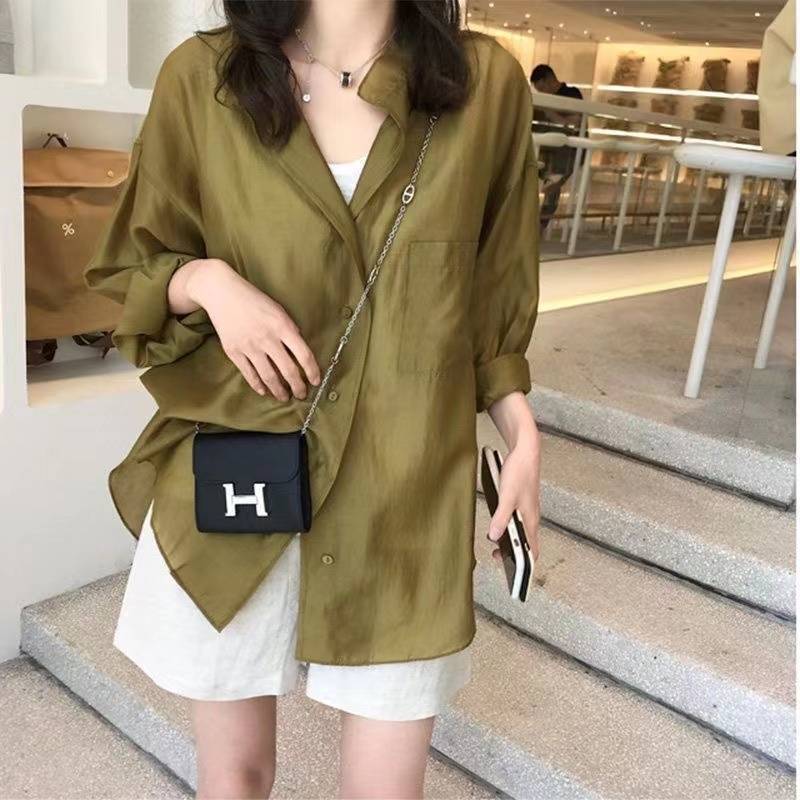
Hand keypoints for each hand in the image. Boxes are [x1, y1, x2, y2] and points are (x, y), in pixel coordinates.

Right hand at [183, 259, 320, 400]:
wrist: (222, 293)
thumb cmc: (254, 300)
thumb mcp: (278, 309)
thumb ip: (289, 329)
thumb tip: (298, 350)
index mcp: (282, 326)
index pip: (304, 355)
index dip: (312, 371)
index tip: (315, 381)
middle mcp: (267, 338)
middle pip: (288, 370)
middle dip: (298, 387)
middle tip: (301, 395)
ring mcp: (249, 346)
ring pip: (268, 376)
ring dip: (279, 390)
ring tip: (284, 397)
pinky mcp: (233, 351)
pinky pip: (248, 374)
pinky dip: (257, 385)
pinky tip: (264, 391)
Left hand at [486, 429, 540, 563]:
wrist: (526, 451)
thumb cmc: (520, 472)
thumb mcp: (507, 497)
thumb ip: (501, 518)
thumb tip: (495, 537)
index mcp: (531, 520)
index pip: (532, 550)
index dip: (525, 565)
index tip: (514, 575)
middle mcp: (531, 517)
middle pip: (526, 543)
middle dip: (513, 554)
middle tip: (497, 557)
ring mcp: (527, 509)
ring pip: (521, 531)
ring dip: (510, 540)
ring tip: (496, 545)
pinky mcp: (522, 502)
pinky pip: (516, 520)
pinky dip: (508, 526)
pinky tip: (498, 524)